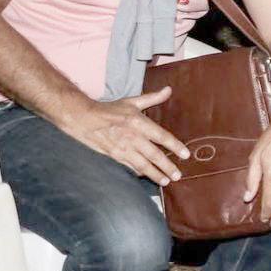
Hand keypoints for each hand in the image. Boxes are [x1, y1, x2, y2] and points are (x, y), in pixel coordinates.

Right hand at [64, 87, 189, 185]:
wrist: (84, 119)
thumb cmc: (110, 110)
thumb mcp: (132, 102)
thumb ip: (152, 98)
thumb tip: (169, 89)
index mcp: (139, 123)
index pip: (162, 136)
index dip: (175, 146)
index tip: (186, 155)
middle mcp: (133, 137)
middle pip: (154, 155)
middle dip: (167, 167)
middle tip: (178, 176)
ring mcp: (123, 149)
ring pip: (143, 165)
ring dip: (155, 174)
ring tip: (166, 181)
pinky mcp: (115, 156)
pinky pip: (130, 167)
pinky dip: (139, 173)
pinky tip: (146, 177)